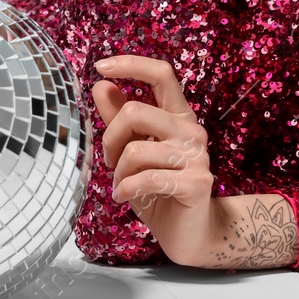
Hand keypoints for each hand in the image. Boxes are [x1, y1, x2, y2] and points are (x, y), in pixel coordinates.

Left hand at [92, 55, 217, 266]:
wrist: (189, 233)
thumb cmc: (158, 190)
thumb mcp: (133, 151)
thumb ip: (119, 119)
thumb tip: (101, 85)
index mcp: (178, 116)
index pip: (161, 74)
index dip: (131, 64)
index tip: (100, 66)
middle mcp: (191, 130)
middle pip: (135, 111)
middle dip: (110, 138)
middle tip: (110, 161)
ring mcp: (197, 156)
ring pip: (136, 149)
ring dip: (119, 172)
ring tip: (122, 185)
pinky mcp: (197, 182)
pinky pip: (147, 178)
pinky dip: (126, 189)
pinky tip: (124, 197)